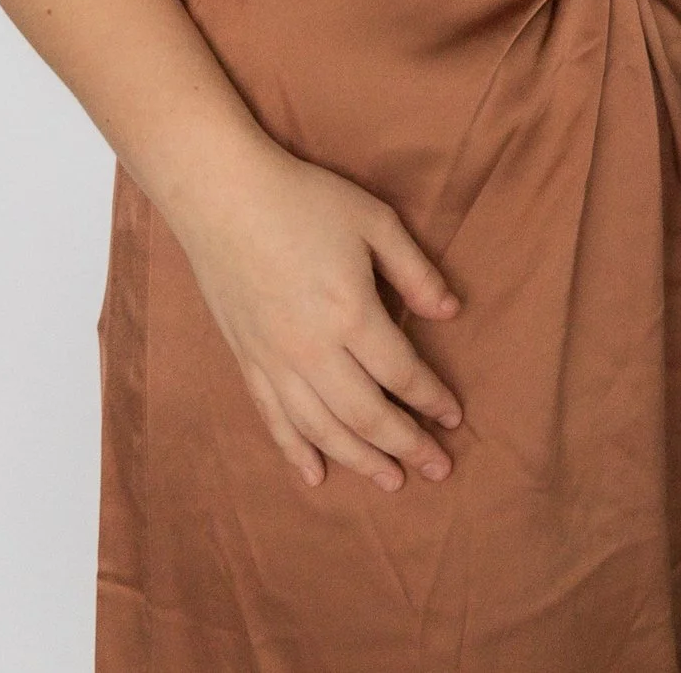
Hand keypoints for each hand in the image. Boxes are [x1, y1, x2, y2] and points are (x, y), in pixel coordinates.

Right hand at [175, 145, 464, 491]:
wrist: (224, 198)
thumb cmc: (306, 200)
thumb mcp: (376, 221)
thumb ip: (415, 272)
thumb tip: (451, 313)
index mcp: (351, 313)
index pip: (401, 372)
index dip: (431, 398)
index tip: (456, 418)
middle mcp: (312, 350)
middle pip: (366, 414)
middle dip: (406, 444)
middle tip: (438, 469)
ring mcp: (274, 362)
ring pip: (322, 428)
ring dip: (360, 460)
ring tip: (391, 481)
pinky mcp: (247, 362)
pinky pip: (274, 421)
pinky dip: (296, 452)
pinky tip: (315, 476)